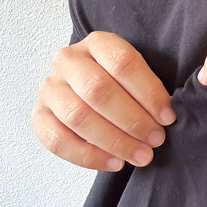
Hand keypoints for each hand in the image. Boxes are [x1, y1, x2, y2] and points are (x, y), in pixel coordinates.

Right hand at [31, 31, 175, 170]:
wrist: (88, 89)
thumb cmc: (122, 85)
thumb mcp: (138, 74)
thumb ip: (150, 88)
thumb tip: (167, 116)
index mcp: (97, 43)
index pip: (123, 63)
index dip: (149, 92)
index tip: (167, 117)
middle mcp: (68, 60)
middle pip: (98, 90)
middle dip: (132, 120)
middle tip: (155, 139)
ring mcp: (50, 87)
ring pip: (78, 116)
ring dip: (114, 141)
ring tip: (140, 155)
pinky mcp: (39, 115)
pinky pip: (58, 140)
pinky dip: (89, 157)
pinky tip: (115, 163)